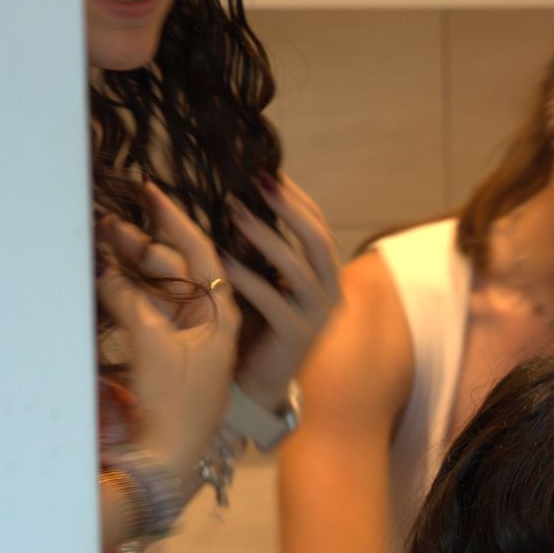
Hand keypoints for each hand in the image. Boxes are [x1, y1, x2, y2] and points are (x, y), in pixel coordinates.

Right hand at [98, 182, 239, 488]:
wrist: (168, 462)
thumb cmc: (175, 405)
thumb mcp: (152, 344)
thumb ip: (129, 300)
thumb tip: (103, 270)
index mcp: (220, 317)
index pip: (200, 255)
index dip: (174, 220)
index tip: (152, 191)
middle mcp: (207, 325)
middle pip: (174, 271)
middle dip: (141, 244)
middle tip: (107, 221)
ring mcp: (184, 343)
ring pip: (155, 292)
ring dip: (129, 267)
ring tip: (99, 242)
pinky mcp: (163, 361)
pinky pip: (144, 315)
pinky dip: (124, 295)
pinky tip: (103, 278)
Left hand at [222, 171, 341, 409]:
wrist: (259, 382)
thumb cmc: (257, 326)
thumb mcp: (265, 280)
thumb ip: (263, 250)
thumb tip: (238, 201)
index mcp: (326, 276)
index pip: (318, 226)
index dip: (295, 197)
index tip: (267, 169)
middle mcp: (330, 293)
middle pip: (317, 240)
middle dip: (288, 208)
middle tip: (258, 181)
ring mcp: (317, 316)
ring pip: (297, 268)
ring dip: (266, 236)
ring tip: (235, 212)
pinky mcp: (297, 337)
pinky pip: (273, 300)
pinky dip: (248, 279)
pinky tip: (223, 261)